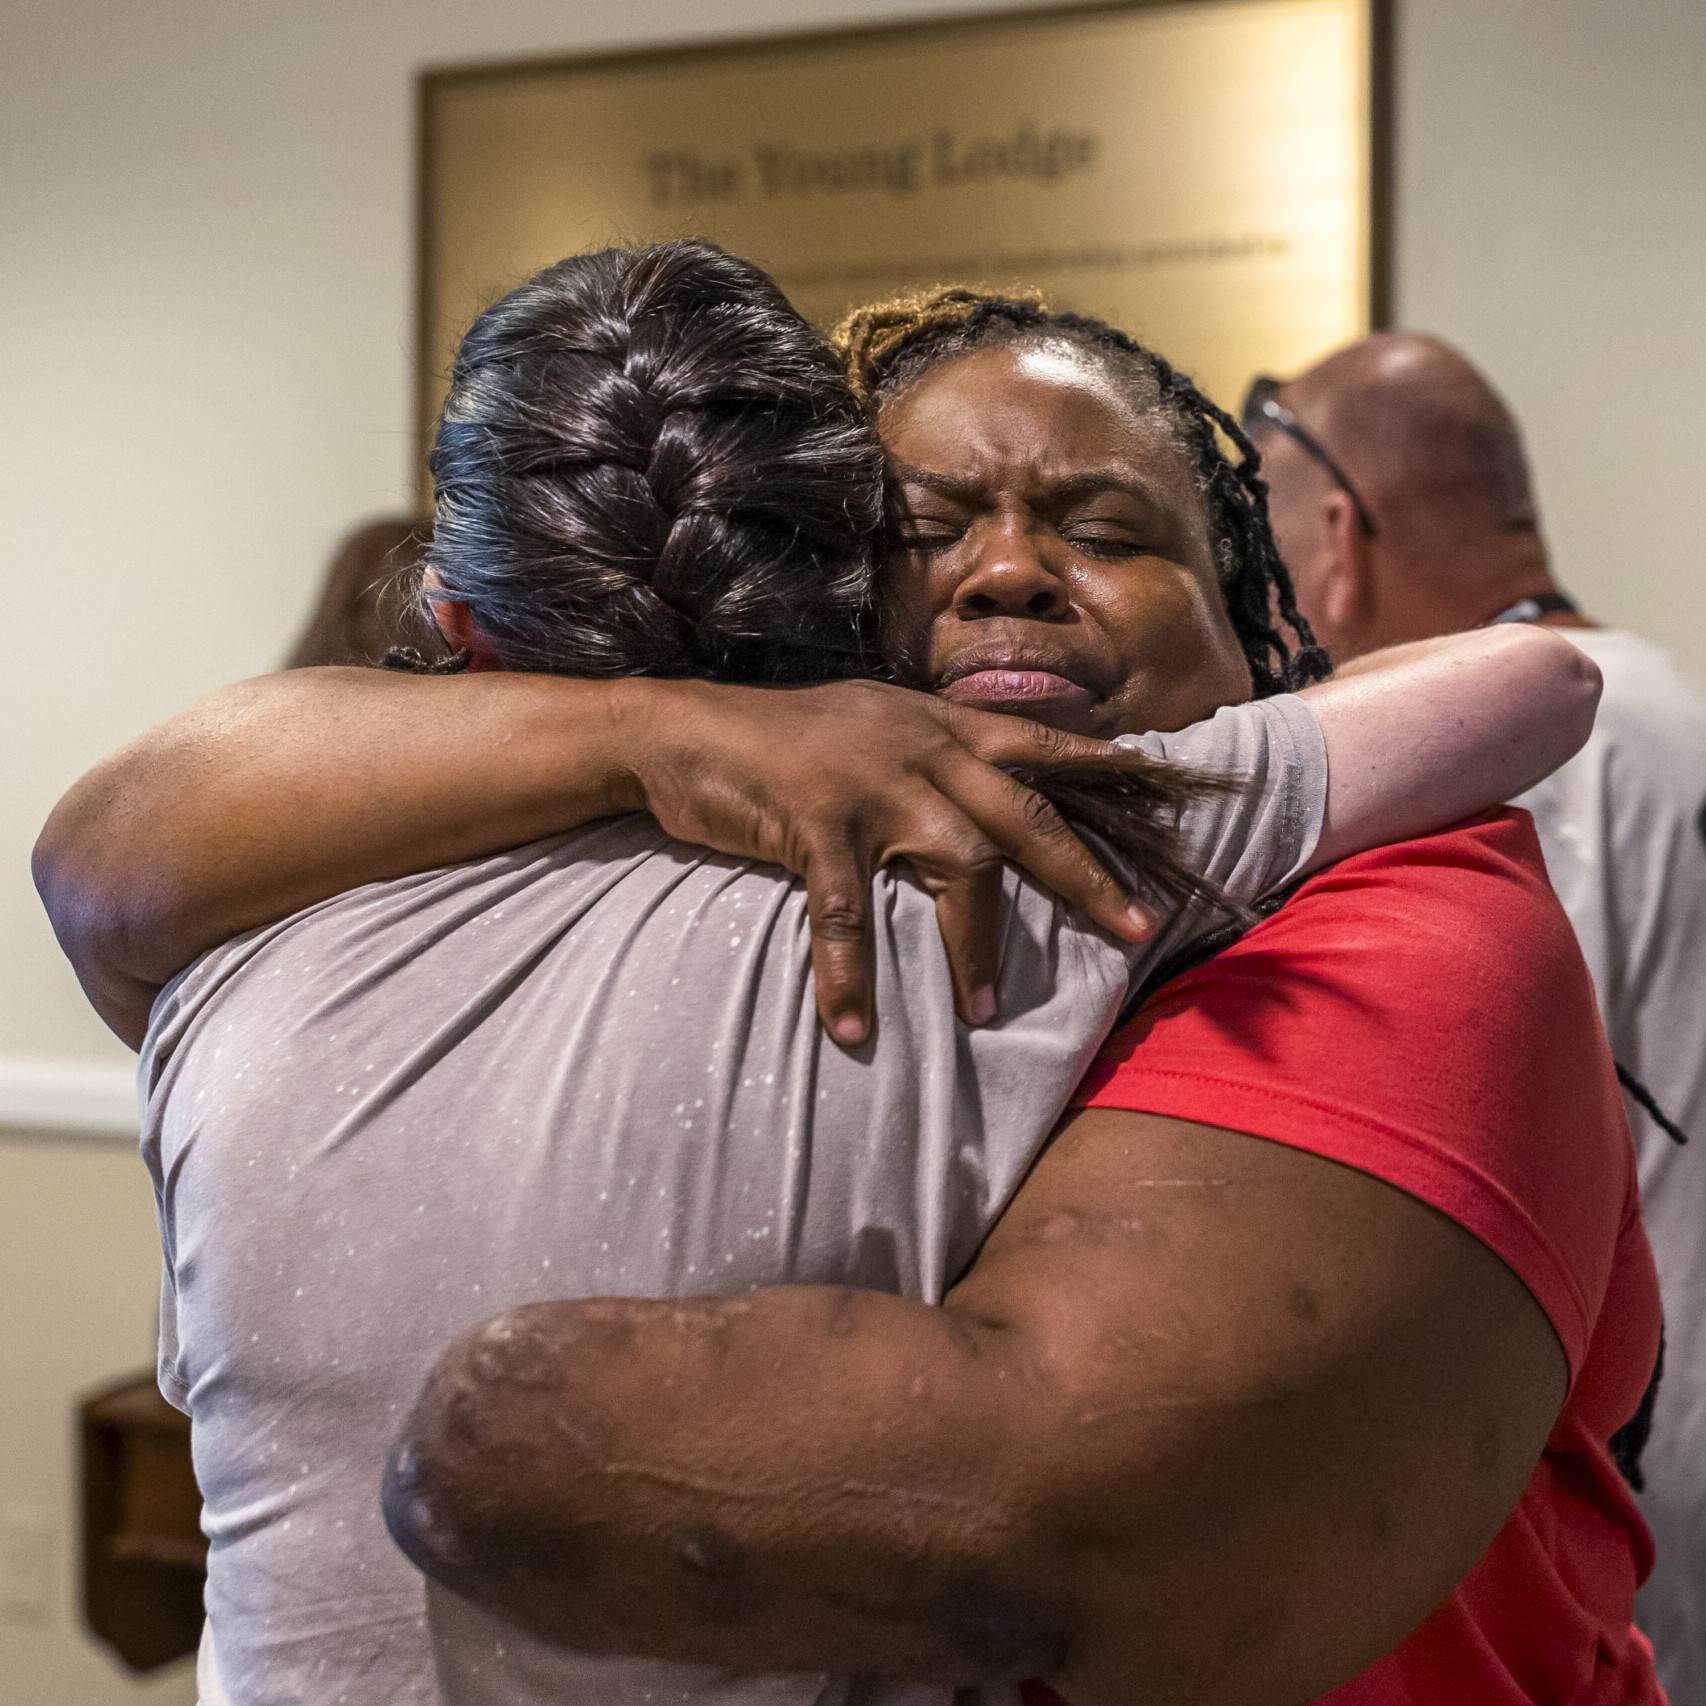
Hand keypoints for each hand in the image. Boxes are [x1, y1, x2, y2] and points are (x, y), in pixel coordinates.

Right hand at [623, 678, 1156, 1042]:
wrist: (686, 729)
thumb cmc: (780, 738)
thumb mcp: (872, 723)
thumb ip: (931, 748)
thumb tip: (984, 781)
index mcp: (937, 724)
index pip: (1041, 744)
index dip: (1104, 772)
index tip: (1165, 793)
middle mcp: (920, 746)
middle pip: (1027, 812)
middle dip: (1087, 874)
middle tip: (1138, 927)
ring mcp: (870, 782)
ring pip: (958, 864)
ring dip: (977, 945)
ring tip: (987, 1009)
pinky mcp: (815, 822)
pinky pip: (846, 913)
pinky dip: (849, 975)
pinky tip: (853, 1028)